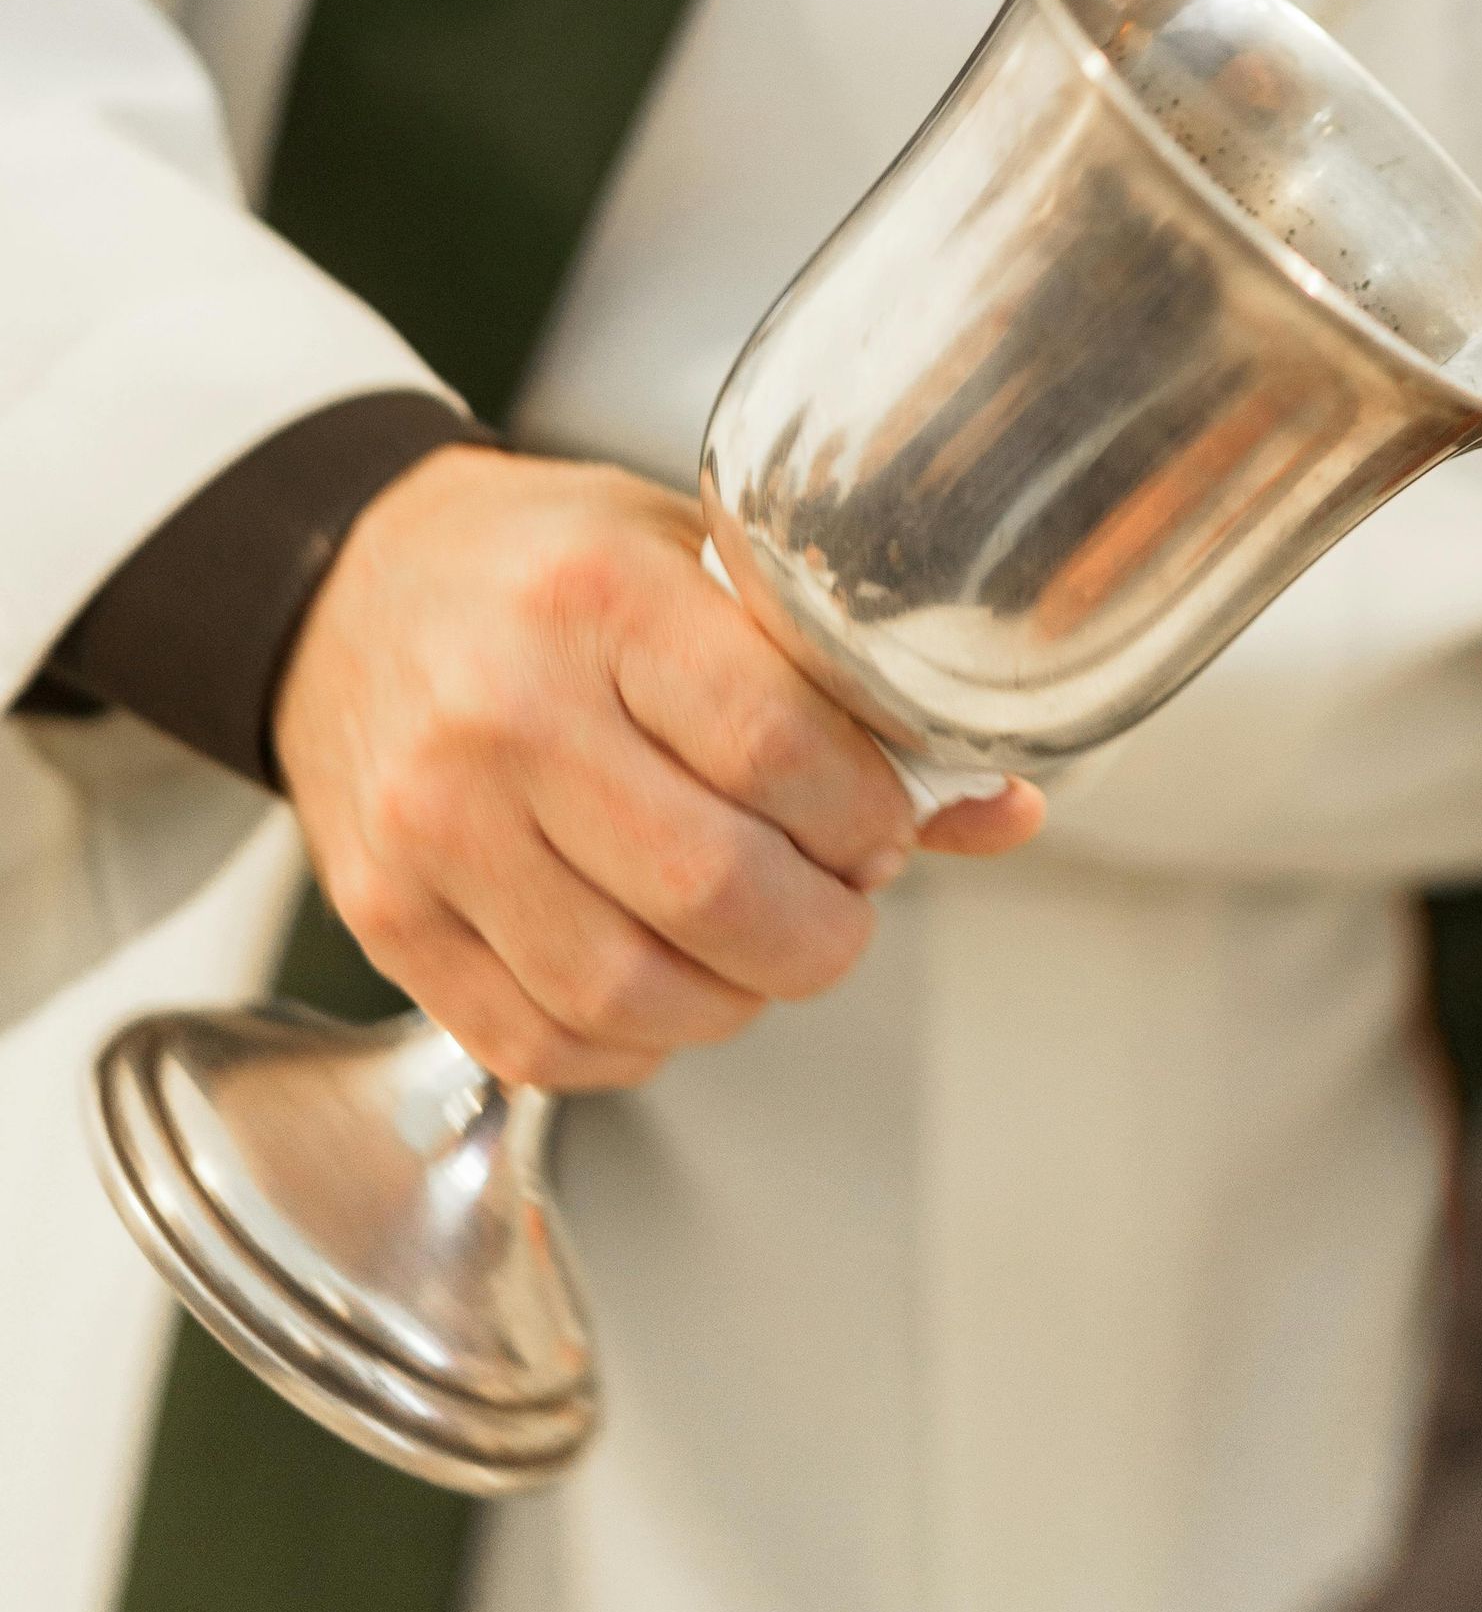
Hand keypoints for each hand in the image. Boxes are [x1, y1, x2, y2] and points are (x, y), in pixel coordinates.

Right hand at [273, 447, 1043, 1088]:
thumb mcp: (699, 566)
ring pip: (631, 995)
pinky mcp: (384, 917)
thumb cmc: (547, 571)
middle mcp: (500, 714)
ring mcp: (431, 828)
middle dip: (822, 930)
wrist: (346, 584)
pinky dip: (632, 1045)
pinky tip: (661, 981)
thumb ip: (843, 697)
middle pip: (716, 893)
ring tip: (754, 945)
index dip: (868, 817)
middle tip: (837, 903)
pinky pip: (539, 1043)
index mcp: (597, 599)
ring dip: (734, 1000)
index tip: (881, 824)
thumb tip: (1005, 811)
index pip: (778, 749)